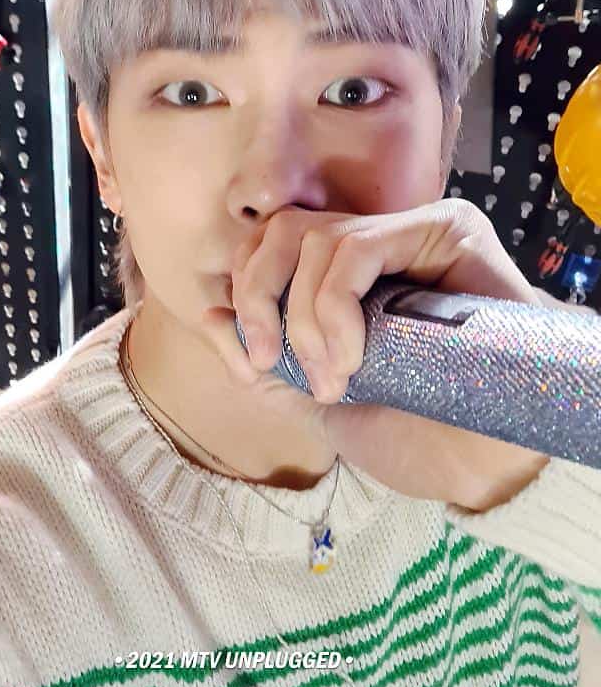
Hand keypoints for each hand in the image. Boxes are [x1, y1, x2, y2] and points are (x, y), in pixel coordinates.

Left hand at [202, 198, 549, 510]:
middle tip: (270, 362)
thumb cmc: (404, 424)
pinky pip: (357, 248)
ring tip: (330, 377)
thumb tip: (206, 311)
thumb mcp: (309, 394)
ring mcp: (410, 229)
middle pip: (281, 229)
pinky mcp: (444, 230)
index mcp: (341, 271)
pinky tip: (352, 358)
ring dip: (304, 318)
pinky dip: (333, 307)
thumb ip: (259, 357)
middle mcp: (374, 239)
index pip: (268, 244)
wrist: (479, 458)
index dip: (244, 292)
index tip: (253, 361)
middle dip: (258, 298)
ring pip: (315, 237)